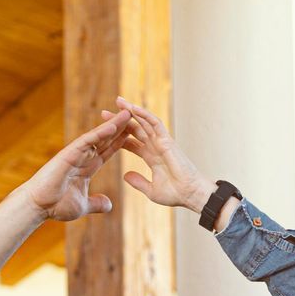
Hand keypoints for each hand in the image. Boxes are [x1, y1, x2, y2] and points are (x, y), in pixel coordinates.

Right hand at [24, 109, 133, 221]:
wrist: (39, 206)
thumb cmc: (56, 206)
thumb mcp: (83, 205)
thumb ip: (96, 203)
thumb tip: (109, 205)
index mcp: (87, 167)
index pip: (107, 151)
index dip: (121, 142)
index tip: (134, 134)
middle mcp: (82, 157)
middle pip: (105, 139)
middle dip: (120, 128)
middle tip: (135, 115)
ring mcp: (76, 154)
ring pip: (98, 136)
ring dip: (114, 125)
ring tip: (128, 113)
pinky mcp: (69, 154)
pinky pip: (87, 141)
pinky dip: (100, 133)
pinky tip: (113, 126)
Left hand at [111, 97, 212, 212]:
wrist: (190, 194)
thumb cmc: (176, 193)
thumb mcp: (151, 190)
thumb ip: (138, 182)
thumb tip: (125, 175)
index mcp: (151, 157)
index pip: (131, 142)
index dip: (118, 136)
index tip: (104, 132)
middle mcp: (156, 146)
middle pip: (135, 129)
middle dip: (120, 120)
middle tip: (104, 113)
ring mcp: (162, 141)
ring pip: (144, 121)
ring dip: (131, 110)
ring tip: (118, 101)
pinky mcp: (167, 140)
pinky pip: (155, 123)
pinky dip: (145, 114)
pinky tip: (133, 108)